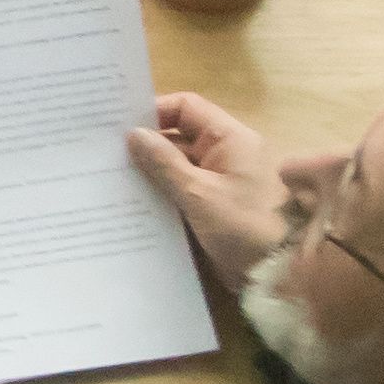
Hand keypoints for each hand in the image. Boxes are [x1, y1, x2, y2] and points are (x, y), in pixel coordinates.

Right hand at [125, 90, 292, 279]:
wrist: (279, 276)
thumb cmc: (245, 227)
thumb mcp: (200, 194)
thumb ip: (164, 163)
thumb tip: (134, 134)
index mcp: (231, 140)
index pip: (187, 108)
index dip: (154, 110)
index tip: (119, 124)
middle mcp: (226, 155)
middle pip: (179, 137)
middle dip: (146, 145)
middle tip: (105, 152)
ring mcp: (221, 182)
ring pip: (178, 166)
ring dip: (151, 173)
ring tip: (111, 177)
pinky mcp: (215, 207)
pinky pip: (184, 190)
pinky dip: (162, 194)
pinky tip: (133, 202)